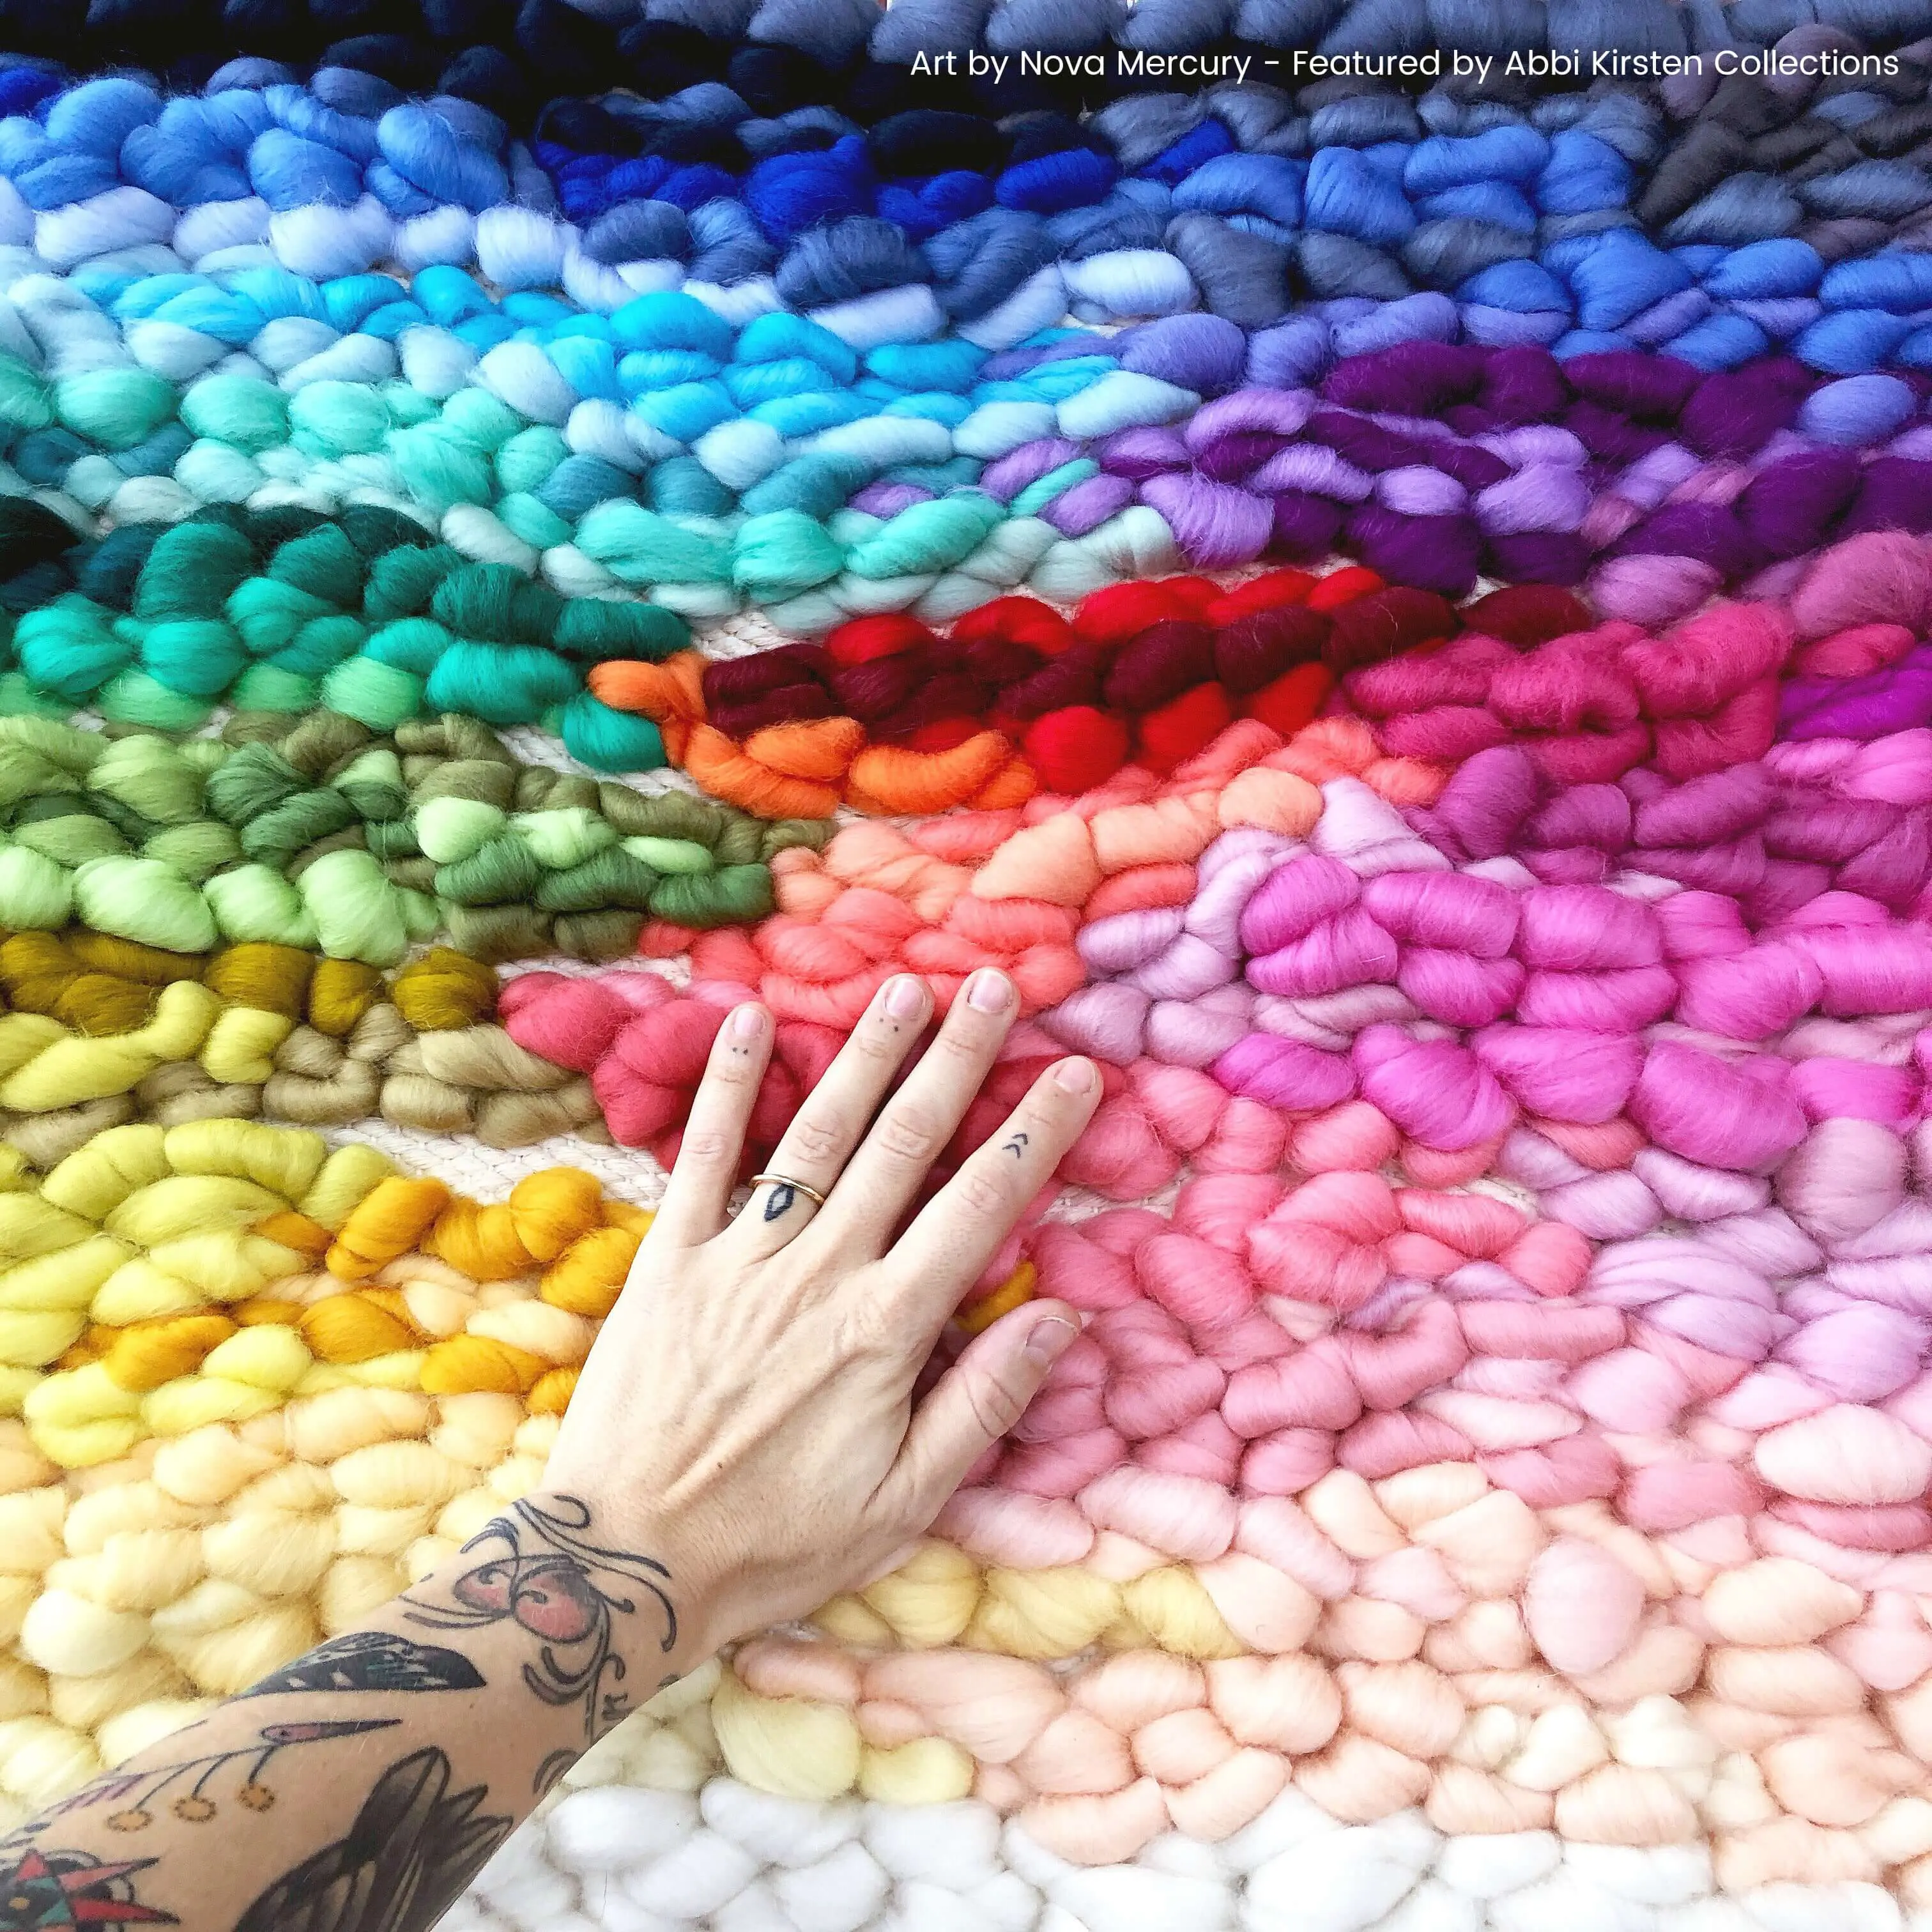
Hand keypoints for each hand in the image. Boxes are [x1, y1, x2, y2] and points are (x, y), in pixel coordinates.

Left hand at [540, 967, 1099, 1663]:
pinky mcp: (670, 1259)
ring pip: (816, 1133)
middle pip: (904, 1144)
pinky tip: (746, 1019)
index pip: (981, 1206)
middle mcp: (819, 1272)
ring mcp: (739, 1257)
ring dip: (863, 1054)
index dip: (1036, 1133)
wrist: (627, 1561)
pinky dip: (724, 1085)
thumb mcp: (904, 1500)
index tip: (1076, 1071)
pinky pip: (702, 1156)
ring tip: (904, 988)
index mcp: (885, 1329)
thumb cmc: (778, 1543)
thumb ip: (983, 1402)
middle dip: (956, 1059)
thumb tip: (1061, 1318)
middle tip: (994, 986)